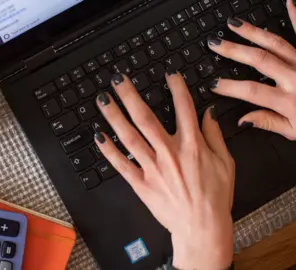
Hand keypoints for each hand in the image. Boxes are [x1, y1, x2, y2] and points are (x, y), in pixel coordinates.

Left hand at [95, 73, 234, 269]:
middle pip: (145, 117)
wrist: (202, 227)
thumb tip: (208, 112)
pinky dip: (109, 150)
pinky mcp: (141, 184)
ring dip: (114, 117)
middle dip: (130, 95)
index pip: (183, 108)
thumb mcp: (225, 163)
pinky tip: (99, 136)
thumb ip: (214, 135)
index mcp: (192, 145)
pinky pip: (121, 164)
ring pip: (129, 137)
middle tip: (118, 79)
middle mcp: (169, 153)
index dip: (176, 87)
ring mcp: (152, 168)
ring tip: (103, 100)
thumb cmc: (215, 197)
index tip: (168, 73)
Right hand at [208, 0, 295, 140]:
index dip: (229, 87)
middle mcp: (295, 78)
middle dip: (233, 50)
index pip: (251, 91)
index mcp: (288, 101)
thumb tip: (242, 120)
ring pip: (275, 43)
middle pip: (259, 59)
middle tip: (215, 43)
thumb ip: (268, 123)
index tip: (213, 84)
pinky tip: (290, 3)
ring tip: (234, 24)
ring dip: (253, 32)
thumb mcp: (294, 132)